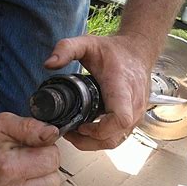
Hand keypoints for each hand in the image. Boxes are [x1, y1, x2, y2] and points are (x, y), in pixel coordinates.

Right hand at [0, 113, 60, 185]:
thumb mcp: (1, 123)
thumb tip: (52, 134)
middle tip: (26, 160)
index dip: (47, 150)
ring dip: (35, 184)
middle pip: (52, 182)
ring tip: (16, 173)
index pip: (52, 161)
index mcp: (6, 167)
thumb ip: (30, 127)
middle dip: (44, 168)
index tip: (35, 147)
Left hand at [45, 34, 154, 149]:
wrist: (138, 51)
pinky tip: (89, 129)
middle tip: (71, 132)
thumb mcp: (87, 43)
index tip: (82, 126)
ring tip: (77, 132)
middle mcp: (133, 104)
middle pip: (114, 137)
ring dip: (95, 142)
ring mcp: (136, 113)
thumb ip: (66, 49)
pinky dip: (103, 138)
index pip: (120, 118)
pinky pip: (120, 136)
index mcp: (122, 87)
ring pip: (117, 140)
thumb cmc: (115, 50)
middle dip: (90, 141)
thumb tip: (48, 64)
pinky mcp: (135, 118)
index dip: (99, 130)